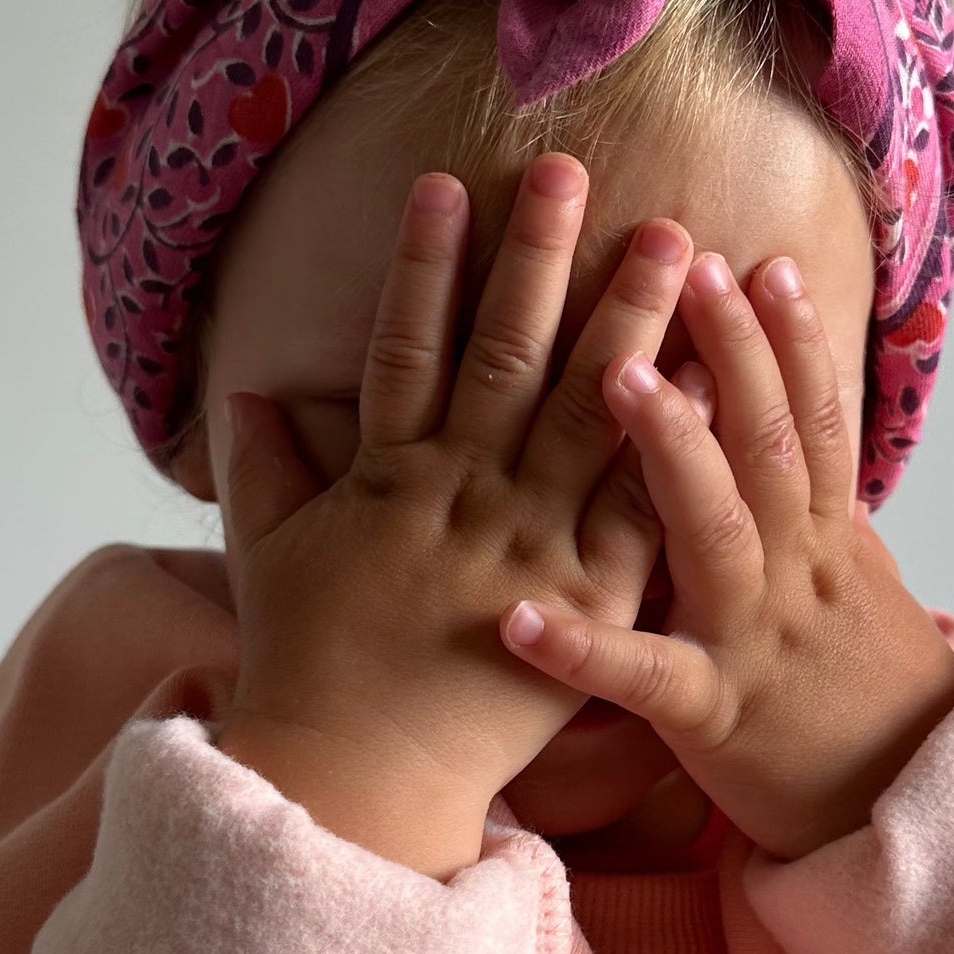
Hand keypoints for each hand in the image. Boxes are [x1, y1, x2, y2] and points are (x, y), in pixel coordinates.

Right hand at [213, 154, 712, 822]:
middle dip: (540, 258)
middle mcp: (463, 496)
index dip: (422, 264)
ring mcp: (530, 546)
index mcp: (389, 479)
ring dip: (631, 320)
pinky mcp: (588, 603)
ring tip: (674, 243)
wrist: (358, 783)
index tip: (443, 184)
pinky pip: (641, 509)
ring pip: (589, 413)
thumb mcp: (266, 558)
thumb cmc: (310, 670)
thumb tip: (240, 391)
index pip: (405, 348)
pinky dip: (677, 442)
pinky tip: (713, 376)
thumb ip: (259, 468)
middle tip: (574, 170)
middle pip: (507, 357)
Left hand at [494, 248, 953, 861]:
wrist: (909, 817)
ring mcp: (756, 640)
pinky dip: (586, 651)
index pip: (816, 421)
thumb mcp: (854, 582)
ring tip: (623, 378)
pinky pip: (647, 680)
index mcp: (825, 539)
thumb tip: (795, 413)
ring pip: (718, 534)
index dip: (793, 341)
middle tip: (693, 265)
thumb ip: (816, 502)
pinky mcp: (715, 718)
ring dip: (672, 453)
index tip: (764, 262)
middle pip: (771, 447)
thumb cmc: (861, 691)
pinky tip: (521, 617)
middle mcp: (797, 572)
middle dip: (735, 353)